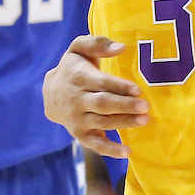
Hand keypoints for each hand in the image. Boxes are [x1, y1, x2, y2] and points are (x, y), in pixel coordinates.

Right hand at [43, 35, 149, 157]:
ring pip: (103, 122)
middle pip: (103, 104)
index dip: (119, 87)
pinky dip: (111, 150)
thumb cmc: (73, 67)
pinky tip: (128, 152)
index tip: (137, 89)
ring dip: (124, 123)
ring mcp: (78, 119)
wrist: (49, 93)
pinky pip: (96, 145)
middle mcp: (77, 100)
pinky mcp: (80, 135)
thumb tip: (121, 47)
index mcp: (80, 78)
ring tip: (144, 121)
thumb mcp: (79, 48)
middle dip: (125, 106)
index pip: (101, 83)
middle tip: (145, 107)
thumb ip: (98, 43)